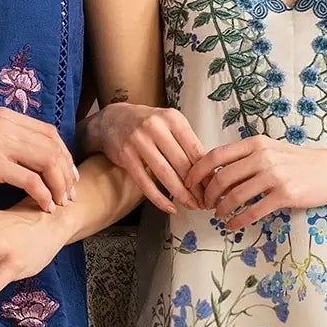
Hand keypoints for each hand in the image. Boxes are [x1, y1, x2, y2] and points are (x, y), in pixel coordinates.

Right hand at [0, 110, 77, 213]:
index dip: (65, 157)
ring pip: (47, 162)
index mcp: (5, 116)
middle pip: (53, 147)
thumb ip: (14, 144)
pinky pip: (31, 181)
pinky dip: (43, 196)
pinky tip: (44, 207)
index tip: (69, 178)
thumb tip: (47, 160)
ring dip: (59, 185)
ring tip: (60, 203)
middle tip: (69, 195)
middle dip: (66, 174)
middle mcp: (4, 123)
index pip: (50, 133)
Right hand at [85, 101, 207, 212]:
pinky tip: (169, 207)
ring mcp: (139, 140)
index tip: (213, 187)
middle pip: (182, 163)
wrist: (112, 119)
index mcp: (173, 119)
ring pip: (165, 174)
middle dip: (196, 187)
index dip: (206, 172)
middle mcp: (156, 127)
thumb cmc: (147, 125)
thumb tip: (209, 171)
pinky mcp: (126, 155)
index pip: (196, 150)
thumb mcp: (169, 125)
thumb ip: (187, 144)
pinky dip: (159, 198)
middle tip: (205, 201)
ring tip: (191, 205)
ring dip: (181, 194)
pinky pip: (145, 182)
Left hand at [185, 137, 326, 227]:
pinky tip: (232, 226)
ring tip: (218, 215)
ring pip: (235, 196)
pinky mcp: (284, 195)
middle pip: (222, 178)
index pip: (215, 155)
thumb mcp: (270, 150)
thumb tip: (215, 171)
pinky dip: (238, 221)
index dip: (197, 171)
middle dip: (208, 195)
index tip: (189, 184)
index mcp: (255, 144)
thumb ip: (246, 157)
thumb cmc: (298, 162)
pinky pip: (253, 211)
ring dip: (222, 209)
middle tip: (205, 204)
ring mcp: (274, 176)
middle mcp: (262, 157)